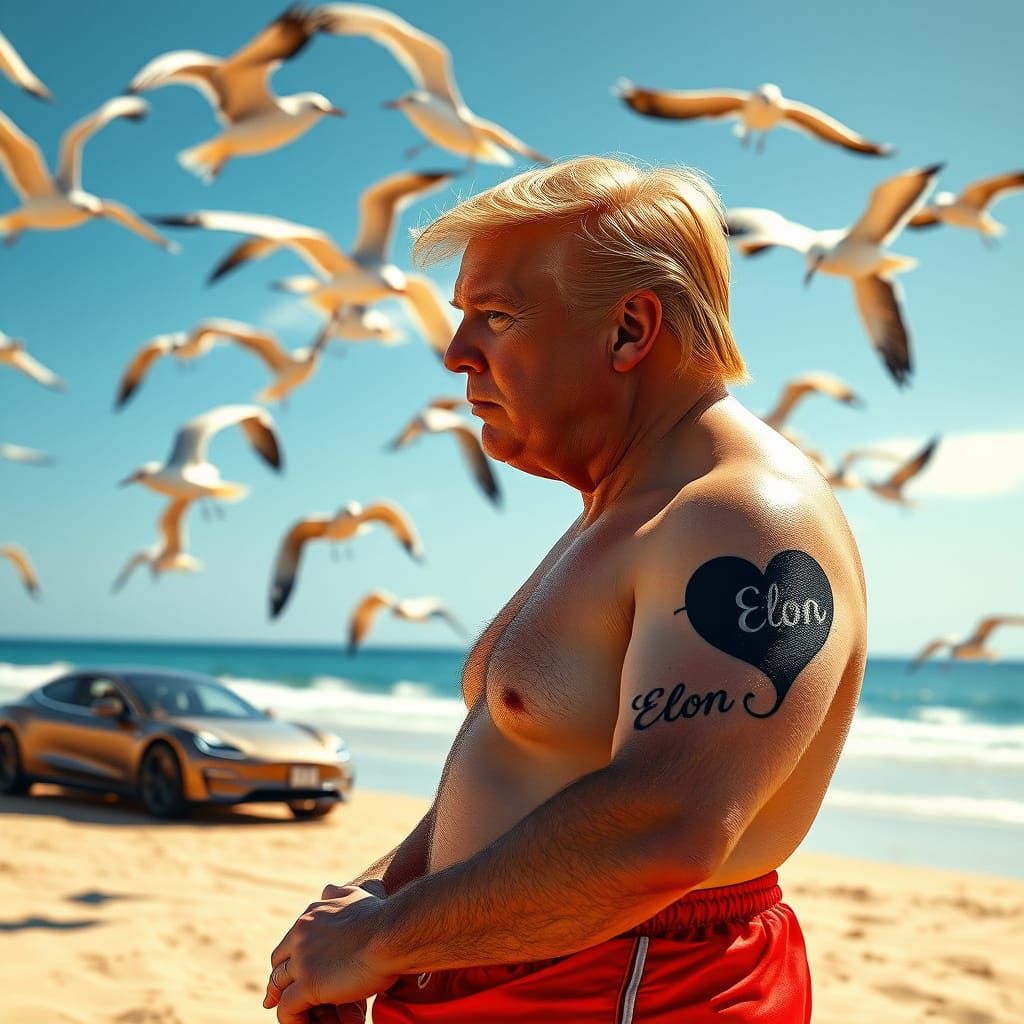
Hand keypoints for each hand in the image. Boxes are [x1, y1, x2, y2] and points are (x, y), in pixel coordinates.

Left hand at [263, 886, 399, 1023]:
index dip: (292, 961)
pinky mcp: (308, 983)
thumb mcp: (356, 894)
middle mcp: (301, 934)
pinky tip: (305, 1023)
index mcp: (311, 916)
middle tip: (292, 997)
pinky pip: (286, 1009)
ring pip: (279, 988)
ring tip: (305, 1015)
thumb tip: (327, 889)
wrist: (392, 932)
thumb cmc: (383, 915)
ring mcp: (302, 959)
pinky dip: (292, 1020)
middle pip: (278, 965)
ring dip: (289, 1003)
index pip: (289, 943)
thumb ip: (339, 894)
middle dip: (283, 982)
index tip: (298, 974)